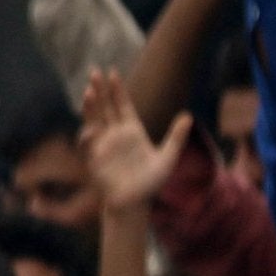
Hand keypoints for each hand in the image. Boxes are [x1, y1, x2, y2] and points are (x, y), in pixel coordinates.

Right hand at [80, 70, 187, 212]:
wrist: (134, 203)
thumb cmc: (151, 183)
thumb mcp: (168, 158)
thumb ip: (177, 137)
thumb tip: (188, 115)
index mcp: (132, 131)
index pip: (122, 105)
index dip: (117, 90)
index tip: (113, 73)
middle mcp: (116, 135)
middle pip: (105, 107)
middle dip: (100, 90)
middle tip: (95, 72)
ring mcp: (104, 146)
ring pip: (94, 121)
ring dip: (90, 108)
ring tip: (89, 93)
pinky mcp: (95, 159)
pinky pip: (88, 144)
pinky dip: (88, 135)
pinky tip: (90, 128)